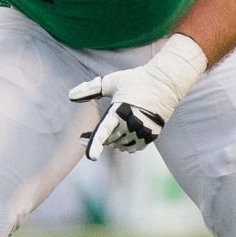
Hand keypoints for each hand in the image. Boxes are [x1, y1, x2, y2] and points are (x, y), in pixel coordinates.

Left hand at [67, 34, 207, 160]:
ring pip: (121, 145)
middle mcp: (132, 124)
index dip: (96, 144)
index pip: (104, 131)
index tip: (91, 157)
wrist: (165, 82)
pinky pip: (134, 146)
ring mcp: (143, 130)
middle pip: (109, 140)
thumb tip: (70, 96)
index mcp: (119, 110)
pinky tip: (121, 139)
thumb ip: (90, 89)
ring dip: (112, 142)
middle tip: (84, 137)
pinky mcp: (152, 134)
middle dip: (97, 139)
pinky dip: (126, 145)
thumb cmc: (136, 80)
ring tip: (105, 135)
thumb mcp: (110, 82)